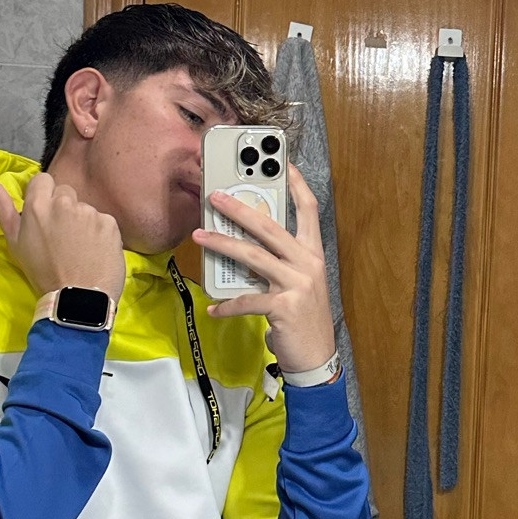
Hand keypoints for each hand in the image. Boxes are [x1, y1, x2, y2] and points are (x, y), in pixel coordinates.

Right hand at [0, 173, 125, 305]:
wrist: (77, 299)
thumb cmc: (41, 272)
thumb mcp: (14, 241)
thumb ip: (2, 206)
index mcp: (38, 205)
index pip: (43, 179)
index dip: (44, 196)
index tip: (45, 216)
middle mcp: (64, 202)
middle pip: (65, 193)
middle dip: (63, 209)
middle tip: (61, 236)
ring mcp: (90, 212)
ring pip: (85, 208)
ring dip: (82, 222)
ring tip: (78, 248)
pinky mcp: (110, 223)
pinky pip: (103, 221)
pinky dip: (100, 234)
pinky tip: (94, 252)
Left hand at [195, 162, 335, 375]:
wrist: (318, 357)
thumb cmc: (304, 318)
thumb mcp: (299, 283)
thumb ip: (280, 262)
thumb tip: (246, 246)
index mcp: (312, 253)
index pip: (308, 209)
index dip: (296, 183)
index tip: (282, 161)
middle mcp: (307, 264)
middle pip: (271, 226)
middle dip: (239, 209)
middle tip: (215, 197)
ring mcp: (297, 284)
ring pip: (253, 256)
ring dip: (222, 244)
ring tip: (199, 236)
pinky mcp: (283, 307)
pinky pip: (247, 300)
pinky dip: (227, 305)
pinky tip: (213, 308)